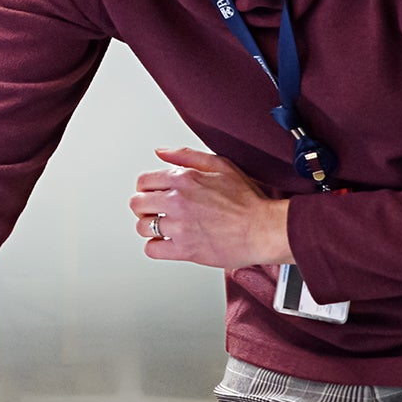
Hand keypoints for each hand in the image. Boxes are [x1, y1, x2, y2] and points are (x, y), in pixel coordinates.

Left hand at [129, 147, 290, 270]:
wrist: (263, 229)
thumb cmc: (248, 200)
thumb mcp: (220, 165)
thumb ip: (187, 156)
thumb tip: (161, 152)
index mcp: (183, 179)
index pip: (144, 182)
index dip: (147, 188)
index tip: (154, 195)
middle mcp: (177, 202)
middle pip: (137, 204)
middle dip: (145, 207)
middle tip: (156, 211)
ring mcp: (179, 227)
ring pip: (142, 227)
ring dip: (150, 228)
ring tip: (164, 228)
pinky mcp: (184, 250)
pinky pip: (152, 250)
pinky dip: (156, 247)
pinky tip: (168, 243)